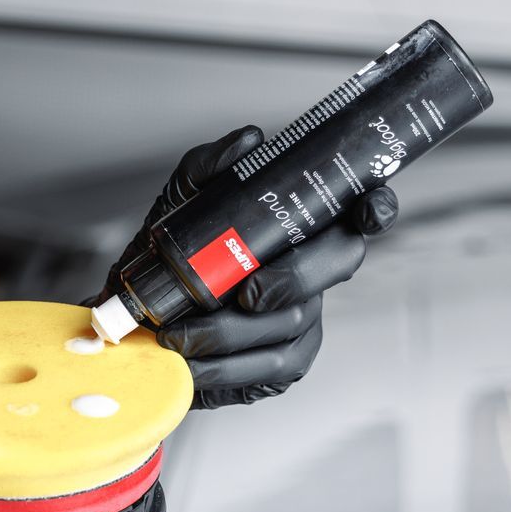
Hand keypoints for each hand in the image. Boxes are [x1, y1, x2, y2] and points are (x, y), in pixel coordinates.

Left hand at [99, 125, 398, 409]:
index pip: (357, 211)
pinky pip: (269, 369)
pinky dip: (225, 369)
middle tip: (248, 293)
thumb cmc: (170, 253)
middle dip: (295, 278)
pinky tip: (191, 365)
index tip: (367, 208)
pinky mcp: (284, 364)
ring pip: (294, 323)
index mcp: (301, 226)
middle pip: (337, 266)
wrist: (135, 316)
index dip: (375, 208)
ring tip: (180, 336)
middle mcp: (313, 270)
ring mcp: (304, 318)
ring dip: (234, 333)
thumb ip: (210, 165)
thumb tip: (249, 142)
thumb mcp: (180, 200)